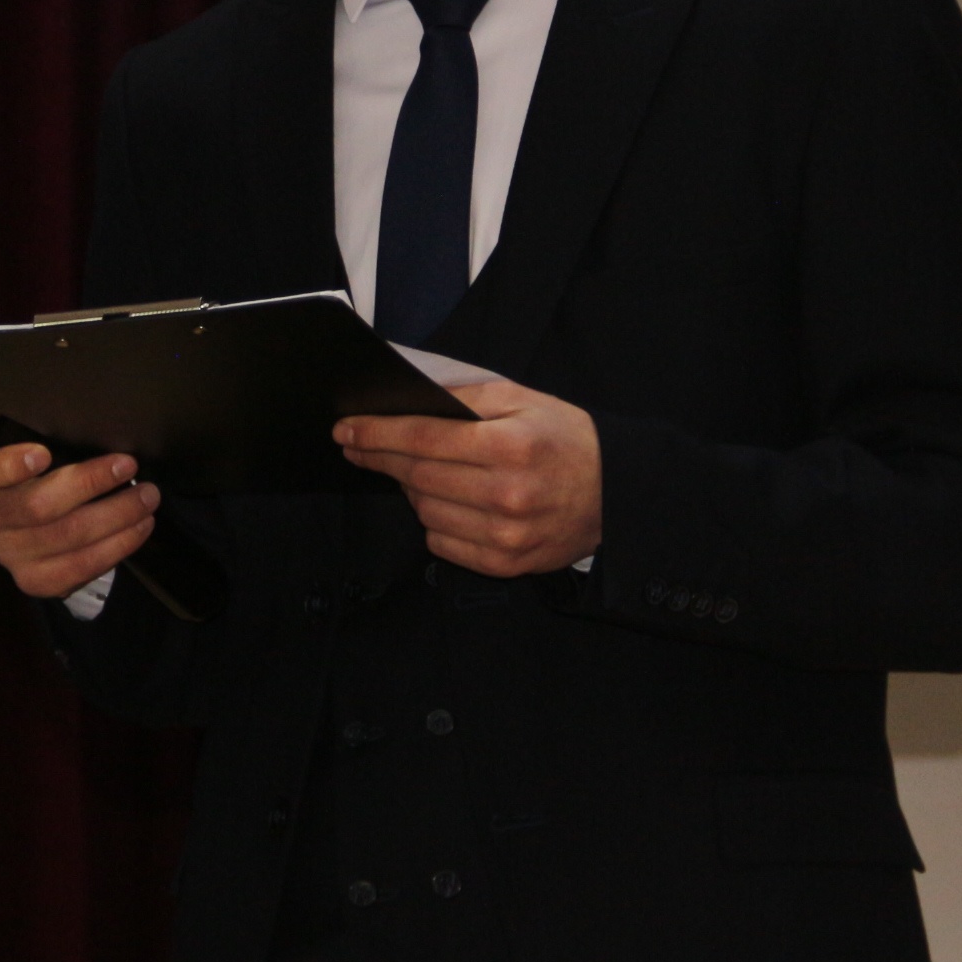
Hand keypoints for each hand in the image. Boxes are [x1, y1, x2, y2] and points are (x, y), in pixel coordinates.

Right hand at [0, 442, 159, 600]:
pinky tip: (138, 528)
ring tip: (146, 498)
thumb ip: (51, 435)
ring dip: (114, 516)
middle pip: (33, 507)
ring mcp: (7, 554)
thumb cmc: (51, 467)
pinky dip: (115, 547)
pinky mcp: (34, 581)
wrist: (53, 517)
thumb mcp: (44, 443)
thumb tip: (94, 425)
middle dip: (88, 485)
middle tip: (128, 466)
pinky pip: (76, 569)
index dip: (5, 467)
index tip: (43, 454)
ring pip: (62, 538)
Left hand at [336, 380, 602, 577]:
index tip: (345, 430)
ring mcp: (505, 536)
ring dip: (412, 489)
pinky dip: (435, 520)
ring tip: (422, 472)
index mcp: (509, 446)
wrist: (616, 493)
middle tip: (359, 445)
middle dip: (380, 457)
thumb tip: (409, 403)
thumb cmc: (565, 439)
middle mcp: (506, 495)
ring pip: (424, 510)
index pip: (423, 440)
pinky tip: (449, 502)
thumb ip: (464, 398)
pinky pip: (442, 542)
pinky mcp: (506, 564)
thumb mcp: (521, 399)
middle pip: (417, 476)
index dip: (377, 434)